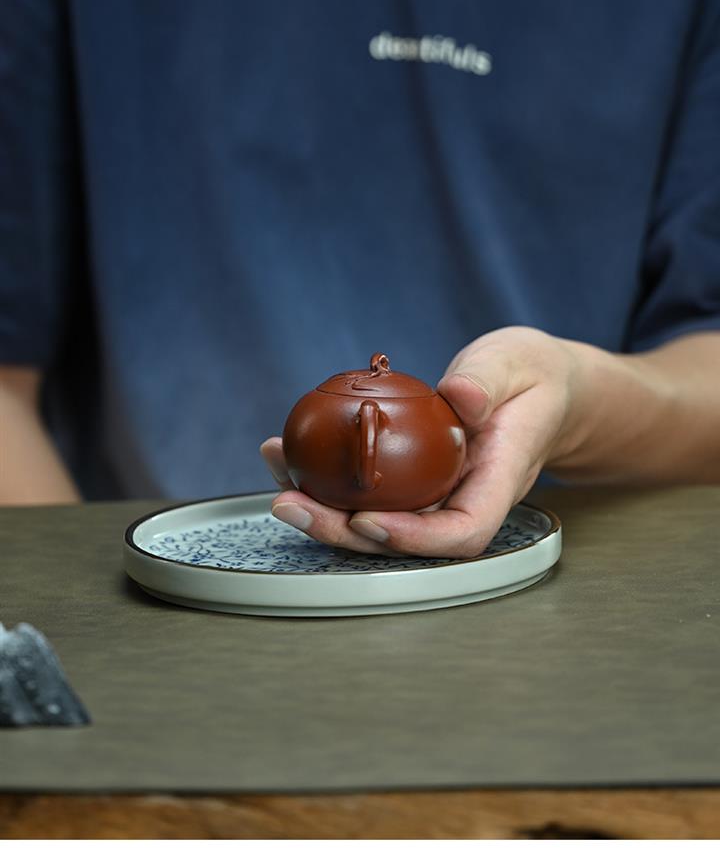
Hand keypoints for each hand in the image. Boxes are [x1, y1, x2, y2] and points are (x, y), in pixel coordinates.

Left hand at [261, 327, 589, 557]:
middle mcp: (461, 496)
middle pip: (405, 537)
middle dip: (343, 531)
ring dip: (323, 508)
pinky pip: (369, 486)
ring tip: (278, 479)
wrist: (534, 386)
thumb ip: (488, 381)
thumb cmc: (530, 376)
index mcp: (497, 480)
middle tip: (291, 504)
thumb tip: (460, 396)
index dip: (413, 539)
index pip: (463, 531)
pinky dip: (326, 475)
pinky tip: (289, 453)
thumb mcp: (515, 364)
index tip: (368, 520)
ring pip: (378, 516)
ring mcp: (435, 490)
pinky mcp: (412, 476)